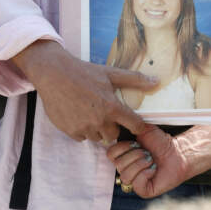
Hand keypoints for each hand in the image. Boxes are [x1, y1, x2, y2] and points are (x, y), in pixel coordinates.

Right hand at [14, 41, 157, 142]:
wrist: (54, 74)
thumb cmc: (83, 72)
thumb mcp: (110, 73)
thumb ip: (134, 80)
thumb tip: (157, 82)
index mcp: (112, 107)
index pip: (134, 125)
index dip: (137, 125)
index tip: (134, 122)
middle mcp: (99, 121)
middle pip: (114, 134)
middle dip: (111, 125)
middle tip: (103, 111)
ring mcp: (84, 128)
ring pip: (97, 137)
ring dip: (96, 128)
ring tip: (88, 111)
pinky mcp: (70, 131)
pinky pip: (82, 137)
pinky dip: (82, 129)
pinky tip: (77, 114)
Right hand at [107, 126, 188, 197]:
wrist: (177, 152)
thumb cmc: (161, 142)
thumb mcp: (142, 129)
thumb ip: (129, 126)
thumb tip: (118, 121)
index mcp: (123, 157)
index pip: (110, 154)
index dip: (123, 147)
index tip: (136, 143)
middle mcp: (126, 170)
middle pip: (118, 165)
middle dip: (135, 155)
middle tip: (147, 153)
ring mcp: (134, 182)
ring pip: (125, 175)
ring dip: (140, 164)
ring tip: (151, 160)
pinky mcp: (144, 191)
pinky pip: (137, 184)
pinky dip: (146, 174)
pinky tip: (153, 170)